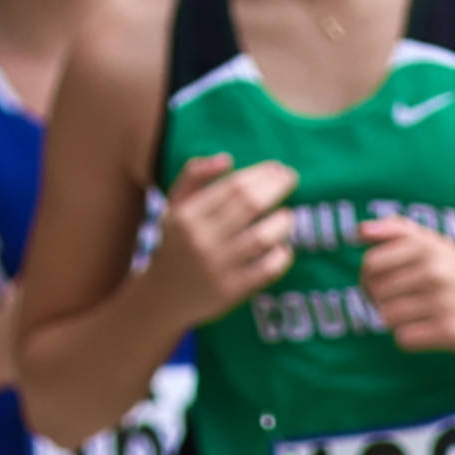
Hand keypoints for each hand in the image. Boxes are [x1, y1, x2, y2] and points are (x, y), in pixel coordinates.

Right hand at [142, 152, 298, 330]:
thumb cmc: (177, 243)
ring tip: (288, 216)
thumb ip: (194, 176)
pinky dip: (282, 255)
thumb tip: (227, 159)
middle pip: (250, 205)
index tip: (278, 168)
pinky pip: (268, 269)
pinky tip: (283, 248)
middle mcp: (201, 239)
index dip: (261, 174)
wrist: (163, 296)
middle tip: (292, 178)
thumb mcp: (174, 206)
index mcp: (187, 215)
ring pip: (263, 236)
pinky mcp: (232, 291)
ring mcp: (217, 267)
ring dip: (283, 222)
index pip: (234, 186)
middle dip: (277, 188)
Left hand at [361, 220, 454, 357]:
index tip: (384, 284)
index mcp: (426, 246)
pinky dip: (411, 338)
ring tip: (419, 316)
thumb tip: (358, 232)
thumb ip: (397, 230)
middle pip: (376, 293)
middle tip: (403, 303)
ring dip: (397, 321)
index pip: (371, 264)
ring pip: (387, 317)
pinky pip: (404, 339)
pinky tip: (428, 331)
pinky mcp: (449, 331)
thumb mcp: (437, 243)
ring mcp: (441, 302)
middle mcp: (433, 270)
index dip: (369, 277)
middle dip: (382, 301)